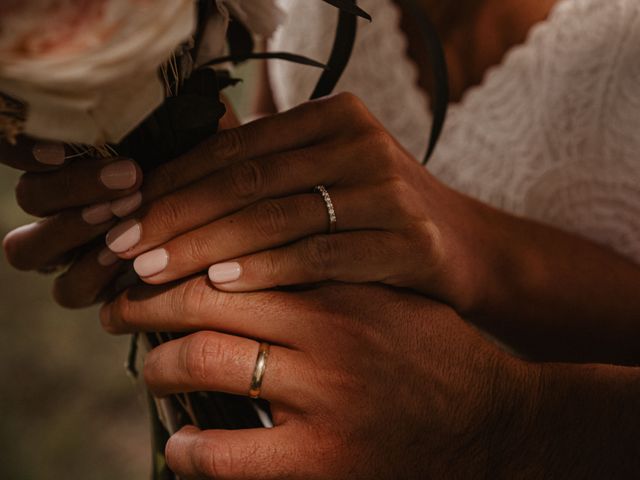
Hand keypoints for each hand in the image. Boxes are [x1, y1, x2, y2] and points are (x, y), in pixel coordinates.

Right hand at [2, 100, 239, 307]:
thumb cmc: (208, 172)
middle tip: (130, 178)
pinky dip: (91, 275)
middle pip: (30, 196)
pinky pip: (68, 289)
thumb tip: (165, 86)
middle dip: (71, 188)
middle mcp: (60, 204)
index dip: (25, 148)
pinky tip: (126, 260)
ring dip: (72, 231)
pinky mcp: (87, 286)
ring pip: (26, 249)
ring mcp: (67, 249)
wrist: (230, 226)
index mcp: (75, 161)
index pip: (21, 147)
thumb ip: (172, 115)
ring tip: (126, 219)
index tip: (64, 146)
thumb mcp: (194, 138)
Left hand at [101, 280, 533, 478]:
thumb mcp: (387, 295)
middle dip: (151, 302)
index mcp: (342, 289)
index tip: (150, 258)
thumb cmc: (438, 353)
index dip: (181, 255)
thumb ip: (328, 271)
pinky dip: (192, 449)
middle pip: (210, 303)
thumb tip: (254, 258)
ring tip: (151, 365)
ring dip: (163, 364)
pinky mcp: (327, 463)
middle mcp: (328, 337)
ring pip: (208, 363)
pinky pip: (229, 457)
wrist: (500, 422)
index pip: (237, 256)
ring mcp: (324, 400)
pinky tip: (181, 443)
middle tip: (120, 304)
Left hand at [102, 93, 496, 313]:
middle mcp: (360, 142)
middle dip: (176, 217)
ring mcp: (388, 189)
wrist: (463, 249)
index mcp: (333, 117)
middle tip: (123, 249)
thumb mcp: (325, 181)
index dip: (173, 182)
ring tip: (152, 274)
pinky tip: (222, 286)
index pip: (235, 147)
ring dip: (206, 247)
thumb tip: (169, 186)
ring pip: (277, 217)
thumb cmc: (376, 217)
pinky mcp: (408, 239)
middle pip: (248, 180)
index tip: (124, 216)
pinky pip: (322, 254)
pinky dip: (267, 270)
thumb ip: (264, 175)